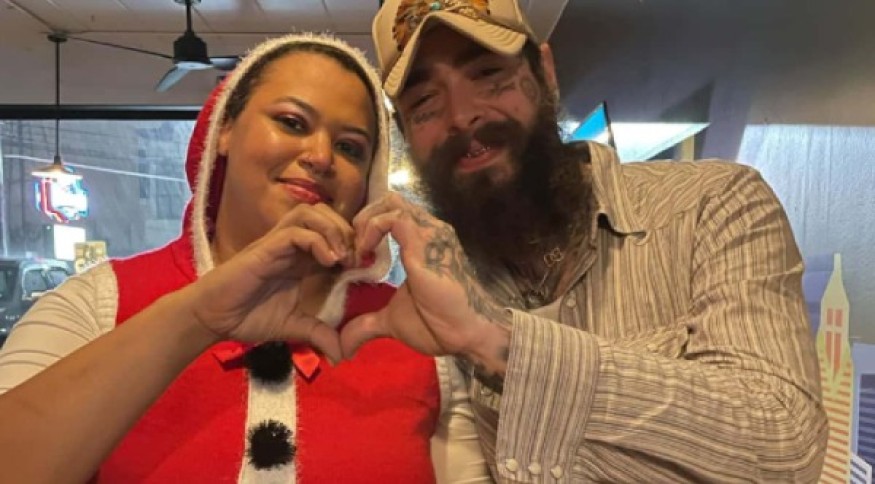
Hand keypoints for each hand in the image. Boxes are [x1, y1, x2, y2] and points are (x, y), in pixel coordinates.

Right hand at [185, 203, 355, 361]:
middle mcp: (293, 246)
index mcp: (302, 259)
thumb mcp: (293, 327)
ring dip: (334, 230)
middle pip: (327, 215)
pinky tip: (328, 261)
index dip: (354, 244)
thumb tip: (343, 355)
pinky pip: (296, 231)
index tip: (365, 266)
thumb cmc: (247, 318)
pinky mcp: (267, 248)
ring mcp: (279, 244)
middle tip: (356, 259)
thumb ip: (318, 334)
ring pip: (312, 213)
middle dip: (348, 232)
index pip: (334, 235)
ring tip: (342, 258)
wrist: (213, 319)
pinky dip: (318, 240)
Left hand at [341, 193, 509, 360]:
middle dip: (364, 218)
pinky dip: (372, 229)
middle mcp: (428, 230)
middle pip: (390, 200)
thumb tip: (343, 348)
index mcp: (423, 242)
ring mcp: (429, 233)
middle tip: (355, 249)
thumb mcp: (393, 321)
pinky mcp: (424, 242)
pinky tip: (365, 252)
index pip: (392, 212)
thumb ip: (367, 324)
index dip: (368, 227)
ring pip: (391, 202)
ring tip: (359, 251)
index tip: (356, 257)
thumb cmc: (438, 324)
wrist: (468, 333)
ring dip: (367, 222)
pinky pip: (393, 217)